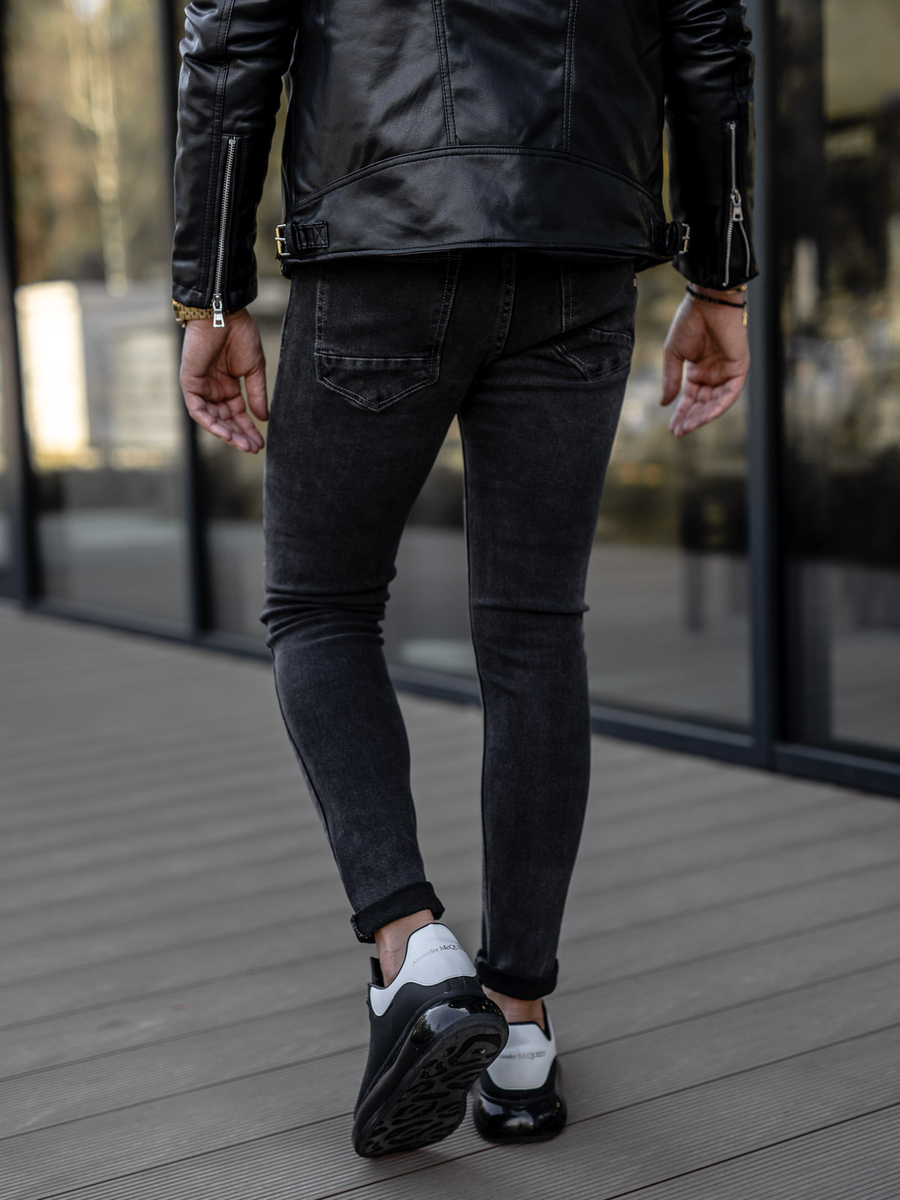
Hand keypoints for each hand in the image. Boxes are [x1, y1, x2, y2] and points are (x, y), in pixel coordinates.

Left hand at [178, 309, 267, 452]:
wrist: (224, 314)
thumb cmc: (239, 335)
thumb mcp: (254, 369)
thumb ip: (257, 394)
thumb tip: (263, 419)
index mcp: (227, 386)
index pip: (237, 414)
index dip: (248, 429)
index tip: (260, 443)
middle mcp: (213, 389)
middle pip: (225, 420)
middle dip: (239, 435)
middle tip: (253, 448)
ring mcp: (200, 387)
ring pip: (211, 419)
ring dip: (226, 433)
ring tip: (242, 444)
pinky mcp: (189, 382)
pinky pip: (197, 410)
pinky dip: (210, 423)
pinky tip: (225, 433)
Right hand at [660, 287, 749, 437]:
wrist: (707, 301)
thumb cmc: (689, 322)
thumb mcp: (673, 355)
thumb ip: (671, 380)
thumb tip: (664, 404)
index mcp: (699, 370)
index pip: (690, 398)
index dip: (681, 413)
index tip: (672, 428)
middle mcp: (714, 373)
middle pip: (703, 403)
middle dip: (691, 419)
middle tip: (679, 432)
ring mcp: (727, 371)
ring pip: (717, 402)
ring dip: (703, 416)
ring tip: (688, 427)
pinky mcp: (739, 367)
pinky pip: (730, 393)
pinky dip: (718, 406)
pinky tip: (705, 416)